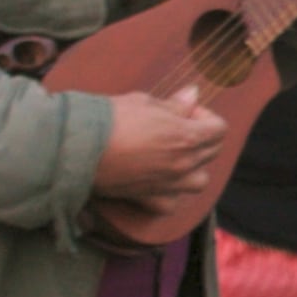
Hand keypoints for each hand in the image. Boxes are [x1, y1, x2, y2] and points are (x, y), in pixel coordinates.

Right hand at [94, 86, 225, 204]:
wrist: (77, 147)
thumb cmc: (110, 119)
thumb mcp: (144, 102)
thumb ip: (174, 104)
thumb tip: (193, 93)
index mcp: (186, 137)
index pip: (219, 129)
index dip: (205, 116)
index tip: (185, 111)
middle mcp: (182, 164)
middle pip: (213, 152)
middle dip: (202, 137)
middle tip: (178, 127)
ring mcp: (167, 184)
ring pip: (200, 181)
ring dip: (195, 168)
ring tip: (176, 156)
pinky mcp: (148, 198)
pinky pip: (170, 203)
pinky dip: (170, 194)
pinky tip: (160, 181)